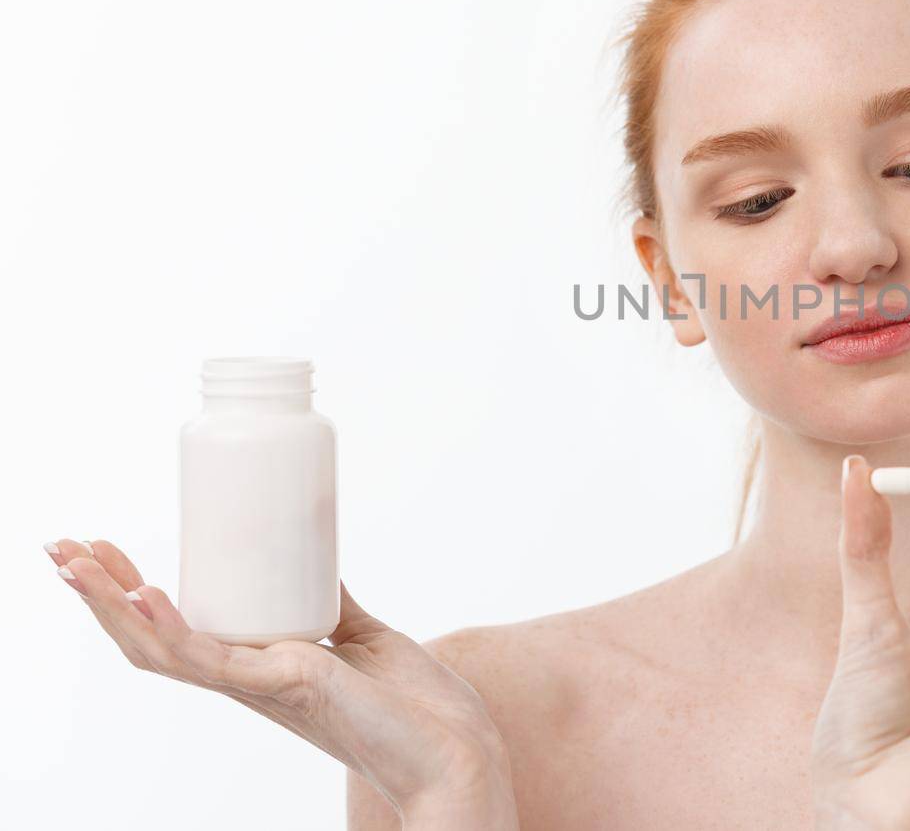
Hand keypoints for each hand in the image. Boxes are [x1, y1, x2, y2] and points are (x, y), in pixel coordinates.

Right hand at [44, 538, 516, 825]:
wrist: (457, 748)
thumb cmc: (415, 706)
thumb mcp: (360, 637)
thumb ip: (332, 604)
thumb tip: (316, 559)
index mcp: (258, 668)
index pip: (173, 631)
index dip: (130, 596)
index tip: (102, 553)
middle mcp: (248, 680)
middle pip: (150, 641)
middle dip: (101, 595)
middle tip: (64, 548)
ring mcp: (263, 685)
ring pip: (163, 651)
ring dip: (113, 606)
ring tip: (76, 562)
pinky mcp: (289, 686)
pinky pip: (216, 661)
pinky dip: (176, 629)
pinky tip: (148, 596)